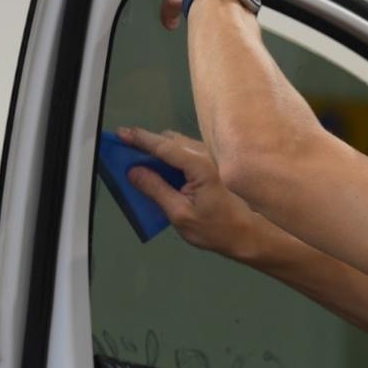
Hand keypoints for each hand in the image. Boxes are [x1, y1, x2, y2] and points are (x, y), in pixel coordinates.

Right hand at [118, 127, 263, 258]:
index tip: (121, 133)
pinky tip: (159, 171)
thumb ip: (156, 190)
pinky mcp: (212, 166)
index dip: (141, 139)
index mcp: (199, 166)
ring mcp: (211, 159)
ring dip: (158, 151)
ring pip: (178, 145)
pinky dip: (169, 158)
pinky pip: (185, 154)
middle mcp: (207, 156)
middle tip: (125, 151)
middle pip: (171, 141)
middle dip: (147, 143)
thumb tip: (134, 171)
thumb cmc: (215, 228)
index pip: (164, 147)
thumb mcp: (179, 214)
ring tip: (138, 161)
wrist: (246, 234)